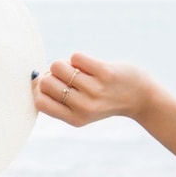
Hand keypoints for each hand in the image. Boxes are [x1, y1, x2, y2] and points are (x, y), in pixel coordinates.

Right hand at [34, 51, 175, 176]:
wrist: (141, 97)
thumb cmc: (105, 99)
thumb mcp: (82, 109)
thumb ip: (59, 98)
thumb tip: (34, 76)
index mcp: (75, 119)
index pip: (39, 102)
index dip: (39, 89)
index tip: (50, 84)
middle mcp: (83, 107)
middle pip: (46, 82)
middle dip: (52, 74)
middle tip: (67, 76)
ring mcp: (95, 90)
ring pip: (59, 66)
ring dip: (65, 63)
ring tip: (78, 70)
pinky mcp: (105, 73)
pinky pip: (76, 57)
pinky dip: (79, 58)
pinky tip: (89, 65)